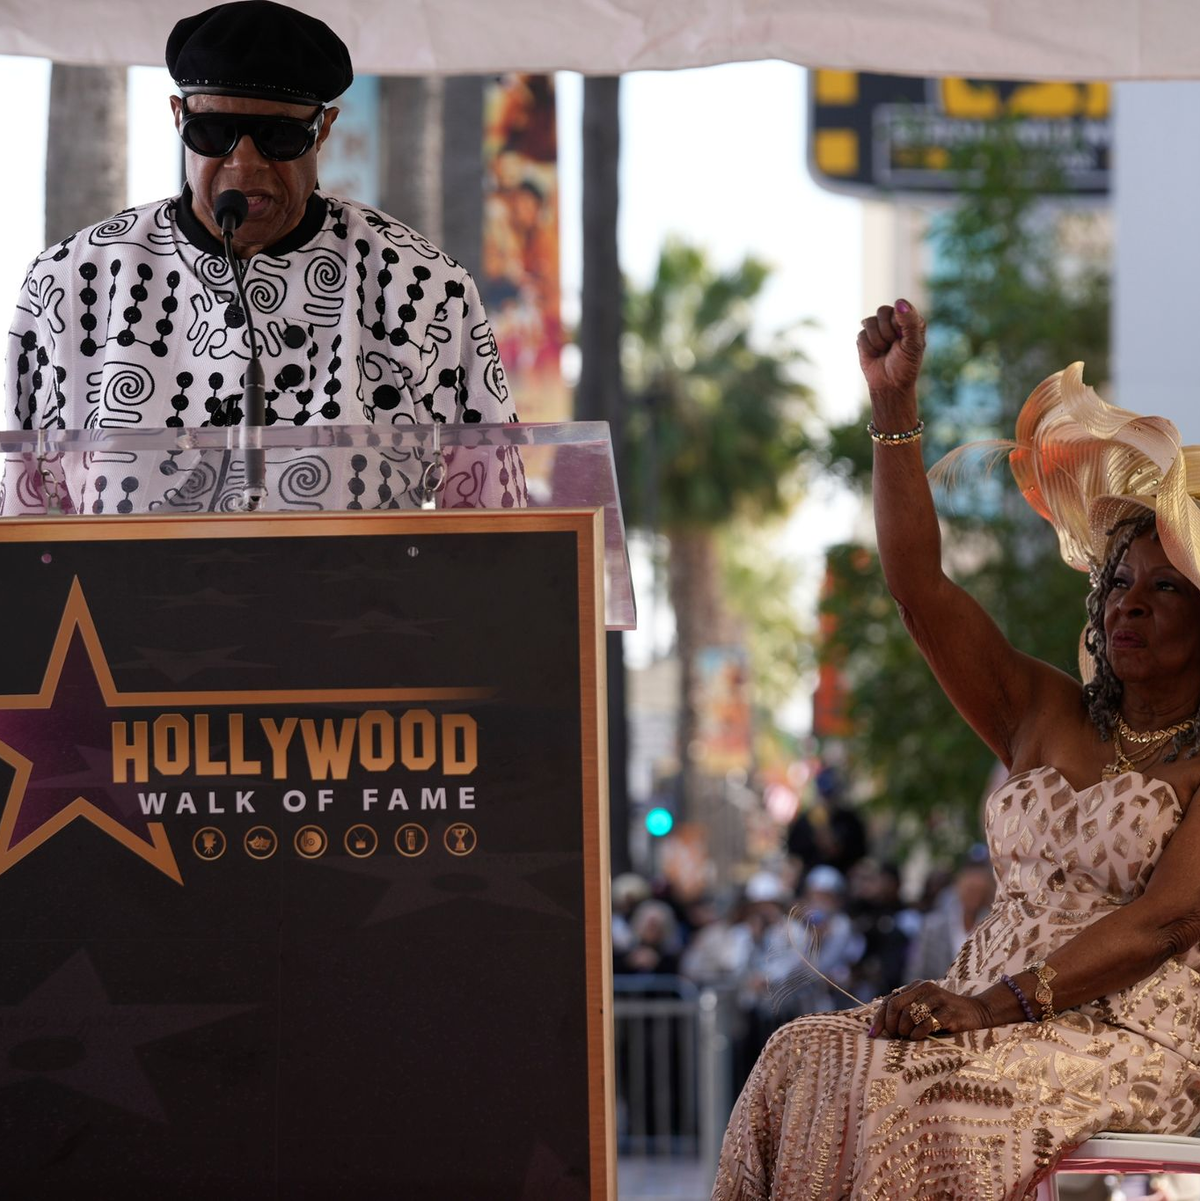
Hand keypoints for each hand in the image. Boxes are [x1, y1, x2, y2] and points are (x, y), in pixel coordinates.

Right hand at [857, 300, 926, 400]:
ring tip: (884, 351)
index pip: (900, 307)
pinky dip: (868, 347)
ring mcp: (877, 329)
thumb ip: (909, 322)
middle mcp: (893, 321)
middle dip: (886, 331)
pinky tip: (875, 354)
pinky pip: (861, 335)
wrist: (889, 385)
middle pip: (882, 310)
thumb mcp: (913, 344)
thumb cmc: (905, 365)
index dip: (898, 323)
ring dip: (877, 341)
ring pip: (869, 322)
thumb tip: (898, 302)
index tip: (902, 338)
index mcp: (909, 320)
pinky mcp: (864, 338)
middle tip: (893, 345)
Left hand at [868, 979, 989, 1040]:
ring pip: (909, 1015)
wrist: (977, 1012)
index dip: (880, 1018)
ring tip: (908, 1037)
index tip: (873, 1034)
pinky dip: (918, 1034)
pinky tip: (919, 1038)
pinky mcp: (948, 1012)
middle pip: (896, 1006)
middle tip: (895, 1037)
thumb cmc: (946, 1015)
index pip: (890, 1000)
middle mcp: (925, 988)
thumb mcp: (925, 1009)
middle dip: (891, 1025)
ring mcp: (937, 999)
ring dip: (904, 1031)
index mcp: (916, 986)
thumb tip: (881, 1028)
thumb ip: (907, 1011)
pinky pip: (925, 1024)